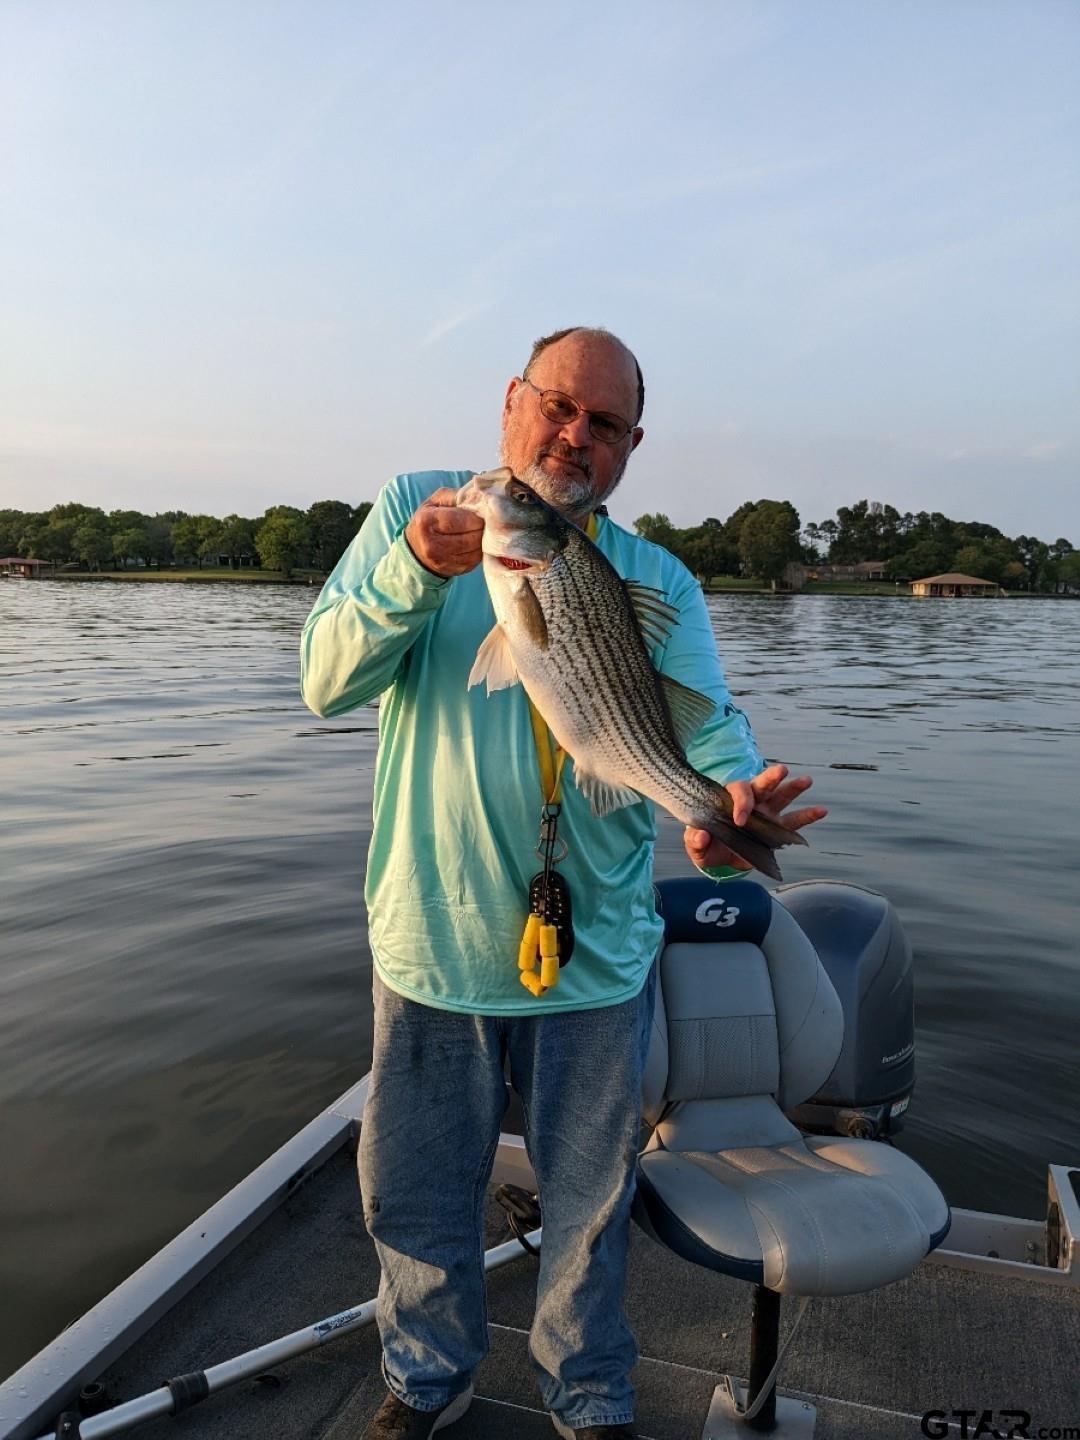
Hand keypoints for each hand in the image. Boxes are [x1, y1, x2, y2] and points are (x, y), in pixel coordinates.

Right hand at [405, 488, 484, 576]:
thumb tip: (481, 497)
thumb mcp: (436, 502)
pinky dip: (481, 551)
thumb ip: (457, 496)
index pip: (459, 521)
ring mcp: (442, 561)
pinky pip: (475, 561)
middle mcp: (431, 545)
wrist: (416, 550)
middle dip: (483, 529)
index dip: (476, 517)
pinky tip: (480, 543)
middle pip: (469, 538)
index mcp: (426, 522)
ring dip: (484, 541)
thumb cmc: (429, 520)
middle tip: (489, 522)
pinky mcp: (453, 571)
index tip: (484, 513)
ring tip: (485, 531)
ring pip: (475, 551)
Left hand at [683, 763, 827, 871]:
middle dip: (770, 777)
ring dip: (793, 789)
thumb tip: (701, 835)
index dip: (740, 803)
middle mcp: (750, 802)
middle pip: (761, 785)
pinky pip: (794, 821)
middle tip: (781, 770)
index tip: (740, 820)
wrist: (721, 857)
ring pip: (781, 797)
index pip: (738, 792)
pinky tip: (821, 810)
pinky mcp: (776, 830)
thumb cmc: (707, 846)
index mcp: (728, 800)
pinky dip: (808, 816)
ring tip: (806, 780)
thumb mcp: (696, 846)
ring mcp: (766, 814)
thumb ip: (695, 841)